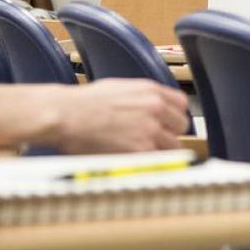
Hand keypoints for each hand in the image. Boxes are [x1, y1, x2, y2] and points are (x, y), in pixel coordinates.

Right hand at [52, 79, 190, 153]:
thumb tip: (152, 107)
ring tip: (143, 151)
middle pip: (181, 125)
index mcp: (150, 90)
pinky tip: (136, 158)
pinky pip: (158, 159)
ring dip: (162, 149)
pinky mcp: (141, 150)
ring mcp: (150, 129)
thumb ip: (142, 97)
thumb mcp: (120, 88)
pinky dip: (150, 161)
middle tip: (156, 139)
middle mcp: (155, 108)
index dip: (173, 115)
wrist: (68, 115)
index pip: (181, 104)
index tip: (168, 123)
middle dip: (170, 133)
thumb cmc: (85, 102)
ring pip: (173, 145)